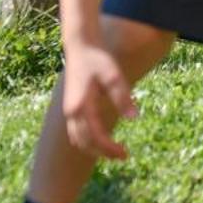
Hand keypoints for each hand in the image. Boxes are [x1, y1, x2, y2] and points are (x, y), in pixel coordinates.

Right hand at [62, 44, 137, 160]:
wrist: (80, 47)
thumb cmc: (98, 60)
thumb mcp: (114, 76)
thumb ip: (122, 97)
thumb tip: (134, 118)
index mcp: (81, 106)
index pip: (95, 137)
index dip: (109, 149)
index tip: (125, 153)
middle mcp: (71, 112)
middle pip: (84, 143)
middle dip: (103, 153)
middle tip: (123, 156)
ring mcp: (69, 111)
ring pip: (78, 140)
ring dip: (94, 149)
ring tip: (114, 151)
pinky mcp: (70, 107)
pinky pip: (76, 132)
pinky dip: (88, 141)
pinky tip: (102, 139)